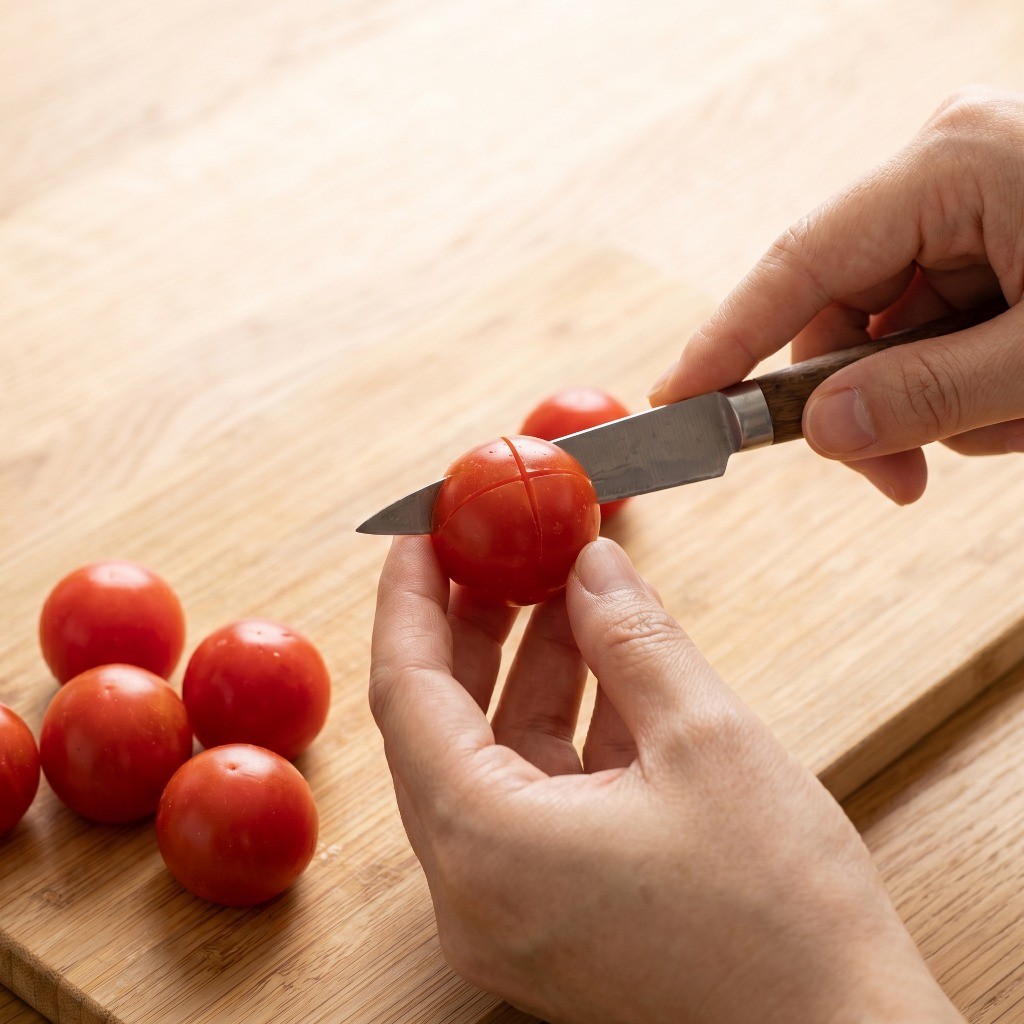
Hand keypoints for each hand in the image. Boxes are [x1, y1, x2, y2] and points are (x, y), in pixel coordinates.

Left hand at [370, 535, 962, 1023]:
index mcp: (485, 845)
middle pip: (442, 722)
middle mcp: (474, 888)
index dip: (410, 598)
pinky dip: (564, 726)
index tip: (423, 532)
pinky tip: (603, 665)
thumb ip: (632, 638)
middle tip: (500, 548)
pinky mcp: (554, 915)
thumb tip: (590, 563)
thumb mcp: (707, 741)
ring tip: (564, 587)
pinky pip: (535, 797)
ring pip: (493, 757)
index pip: (406, 691)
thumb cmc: (782, 919)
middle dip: (474, 624)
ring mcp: (511, 908)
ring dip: (529, 669)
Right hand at [648, 87, 1023, 503]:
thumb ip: (926, 396)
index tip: (674, 404)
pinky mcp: (1003, 227)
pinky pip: (945, 319)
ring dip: (937, 397)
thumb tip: (817, 430)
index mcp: (954, 163)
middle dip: (867, 400)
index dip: (728, 341)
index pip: (800, 263)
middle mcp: (952, 166)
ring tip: (1017, 420)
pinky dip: (971, 378)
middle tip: (897, 483)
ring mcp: (978, 194)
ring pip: (897, 324)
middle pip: (844, 303)